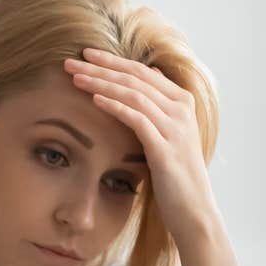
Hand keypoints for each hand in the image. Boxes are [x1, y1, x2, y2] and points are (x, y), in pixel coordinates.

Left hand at [63, 48, 218, 242]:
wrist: (194, 212)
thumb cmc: (177, 176)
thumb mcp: (171, 134)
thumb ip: (162, 104)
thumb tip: (152, 72)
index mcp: (182, 102)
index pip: (142, 71)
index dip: (112, 60)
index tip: (85, 54)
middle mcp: (181, 110)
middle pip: (135, 78)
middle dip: (100, 67)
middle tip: (71, 61)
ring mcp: (175, 128)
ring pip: (133, 94)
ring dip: (101, 83)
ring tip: (75, 78)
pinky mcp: (165, 149)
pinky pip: (137, 119)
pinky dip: (115, 106)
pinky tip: (94, 99)